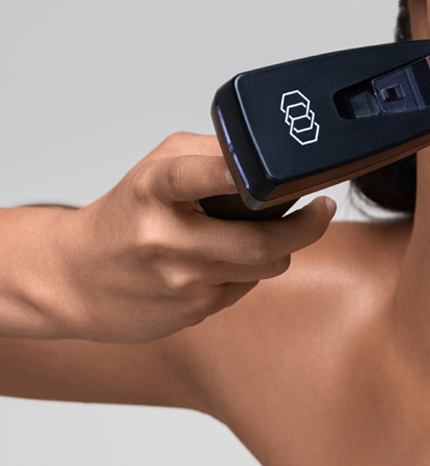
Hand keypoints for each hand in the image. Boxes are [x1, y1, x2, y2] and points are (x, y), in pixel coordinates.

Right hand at [43, 132, 334, 342]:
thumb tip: (269, 154)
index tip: (272, 170)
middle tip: (323, 207)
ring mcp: (180, 279)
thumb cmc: (124, 215)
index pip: (195, 175)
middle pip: (260, 240)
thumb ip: (210, 156)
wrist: (71, 278)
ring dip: (281, 248)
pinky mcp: (191, 311)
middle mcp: (165, 237)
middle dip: (307, 226)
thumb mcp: (156, 169)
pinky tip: (228, 260)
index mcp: (154, 189)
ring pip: (263, 265)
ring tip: (274, 232)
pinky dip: (249, 271)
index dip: (236, 171)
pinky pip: (246, 287)